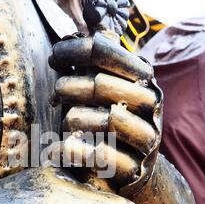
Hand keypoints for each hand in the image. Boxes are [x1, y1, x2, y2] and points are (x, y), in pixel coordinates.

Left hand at [49, 32, 162, 196]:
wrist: (134, 170)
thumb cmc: (111, 124)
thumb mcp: (105, 91)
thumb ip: (93, 65)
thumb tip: (72, 34)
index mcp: (143, 78)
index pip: (104, 51)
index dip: (73, 50)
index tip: (53, 57)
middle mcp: (151, 104)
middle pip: (100, 84)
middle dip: (68, 88)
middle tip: (55, 96)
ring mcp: (147, 137)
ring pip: (107, 120)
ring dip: (74, 121)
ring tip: (64, 124)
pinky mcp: (136, 168)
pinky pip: (101, 155)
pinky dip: (72, 151)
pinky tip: (56, 150)